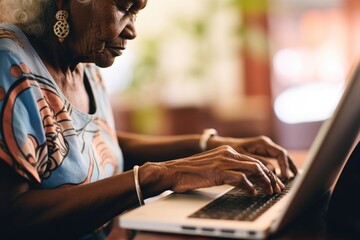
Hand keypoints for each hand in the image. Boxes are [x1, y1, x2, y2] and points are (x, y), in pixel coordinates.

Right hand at [162, 145, 283, 194]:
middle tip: (277, 189)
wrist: (173, 170)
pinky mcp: (218, 171)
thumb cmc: (191, 172)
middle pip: (257, 163)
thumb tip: (244, 180)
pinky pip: (241, 178)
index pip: (253, 160)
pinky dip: (250, 187)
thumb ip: (227, 169)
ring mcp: (223, 161)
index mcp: (227, 150)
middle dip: (270, 177)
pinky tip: (253, 193)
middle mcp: (227, 153)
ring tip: (269, 192)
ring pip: (253, 169)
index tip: (273, 182)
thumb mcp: (213, 166)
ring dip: (265, 182)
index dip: (266, 172)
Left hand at [208, 135, 297, 178]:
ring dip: (287, 167)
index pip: (280, 153)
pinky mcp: (262, 153)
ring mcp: (265, 149)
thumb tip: (272, 169)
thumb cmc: (230, 150)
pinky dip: (280, 167)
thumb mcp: (242, 156)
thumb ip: (257, 162)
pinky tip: (282, 176)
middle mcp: (266, 144)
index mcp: (262, 143)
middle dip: (289, 166)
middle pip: (283, 155)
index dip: (284, 165)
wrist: (222, 146)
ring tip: (293, 177)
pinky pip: (275, 160)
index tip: (285, 176)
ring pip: (281, 157)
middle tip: (293, 178)